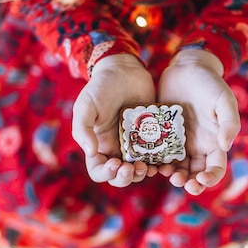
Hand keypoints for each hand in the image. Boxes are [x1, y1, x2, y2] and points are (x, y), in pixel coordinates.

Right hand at [72, 54, 156, 186]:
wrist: (125, 70)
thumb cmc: (101, 86)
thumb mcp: (86, 105)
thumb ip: (83, 128)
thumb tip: (91, 152)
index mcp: (99, 145)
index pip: (99, 171)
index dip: (106, 174)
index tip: (115, 164)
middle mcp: (117, 149)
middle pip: (121, 175)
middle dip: (127, 177)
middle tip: (136, 168)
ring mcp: (136, 144)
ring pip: (140, 169)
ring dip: (144, 173)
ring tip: (149, 167)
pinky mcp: (153, 136)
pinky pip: (157, 155)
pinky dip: (160, 163)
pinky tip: (164, 162)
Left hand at [158, 49, 239, 194]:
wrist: (187, 68)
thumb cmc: (210, 83)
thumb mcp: (224, 100)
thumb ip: (229, 123)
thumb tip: (226, 146)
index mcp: (214, 143)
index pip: (216, 169)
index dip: (210, 179)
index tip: (201, 179)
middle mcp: (197, 147)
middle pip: (194, 174)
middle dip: (188, 183)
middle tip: (179, 182)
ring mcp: (179, 143)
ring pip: (176, 167)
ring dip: (171, 175)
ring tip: (165, 173)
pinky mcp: (162, 135)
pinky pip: (158, 153)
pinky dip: (155, 162)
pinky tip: (149, 163)